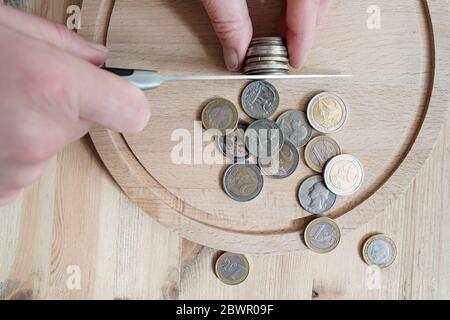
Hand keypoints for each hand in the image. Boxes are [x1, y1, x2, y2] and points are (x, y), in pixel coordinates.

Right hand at [0, 5, 149, 205]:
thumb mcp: (4, 25)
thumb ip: (63, 44)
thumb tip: (99, 60)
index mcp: (52, 87)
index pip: (131, 111)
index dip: (127, 100)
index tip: (120, 95)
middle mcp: (40, 136)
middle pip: (88, 124)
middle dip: (66, 106)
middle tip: (22, 86)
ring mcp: (17, 169)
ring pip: (53, 144)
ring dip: (33, 126)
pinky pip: (26, 164)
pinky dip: (11, 148)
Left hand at [202, 0, 328, 70]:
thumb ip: (228, 20)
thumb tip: (235, 56)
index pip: (309, 3)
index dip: (304, 36)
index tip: (296, 60)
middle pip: (317, 0)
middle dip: (307, 29)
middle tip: (289, 53)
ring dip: (303, 15)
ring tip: (284, 36)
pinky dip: (296, 3)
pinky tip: (284, 12)